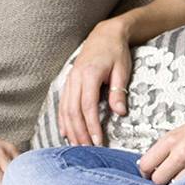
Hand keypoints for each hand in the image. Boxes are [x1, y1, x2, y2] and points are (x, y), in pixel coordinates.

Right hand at [57, 20, 135, 146]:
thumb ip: (119, 91)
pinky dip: (63, 119)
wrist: (105, 34)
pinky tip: (65, 132)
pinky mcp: (68, 82)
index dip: (92, 126)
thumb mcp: (122, 70)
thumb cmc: (116, 52)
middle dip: (79, 133)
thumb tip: (120, 113)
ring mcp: (69, 80)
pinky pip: (62, 104)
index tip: (98, 142)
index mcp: (89, 74)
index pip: (88, 106)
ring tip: (77, 146)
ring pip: (65, 109)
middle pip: (73, 111)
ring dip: (70, 129)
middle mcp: (75, 78)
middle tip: (87, 150)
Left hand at [138, 85, 184, 184]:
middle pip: (157, 179)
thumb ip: (170, 146)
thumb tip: (156, 161)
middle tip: (167, 177)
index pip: (146, 163)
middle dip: (160, 180)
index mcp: (172, 138)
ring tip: (183, 179)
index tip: (150, 172)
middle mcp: (181, 151)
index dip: (146, 171)